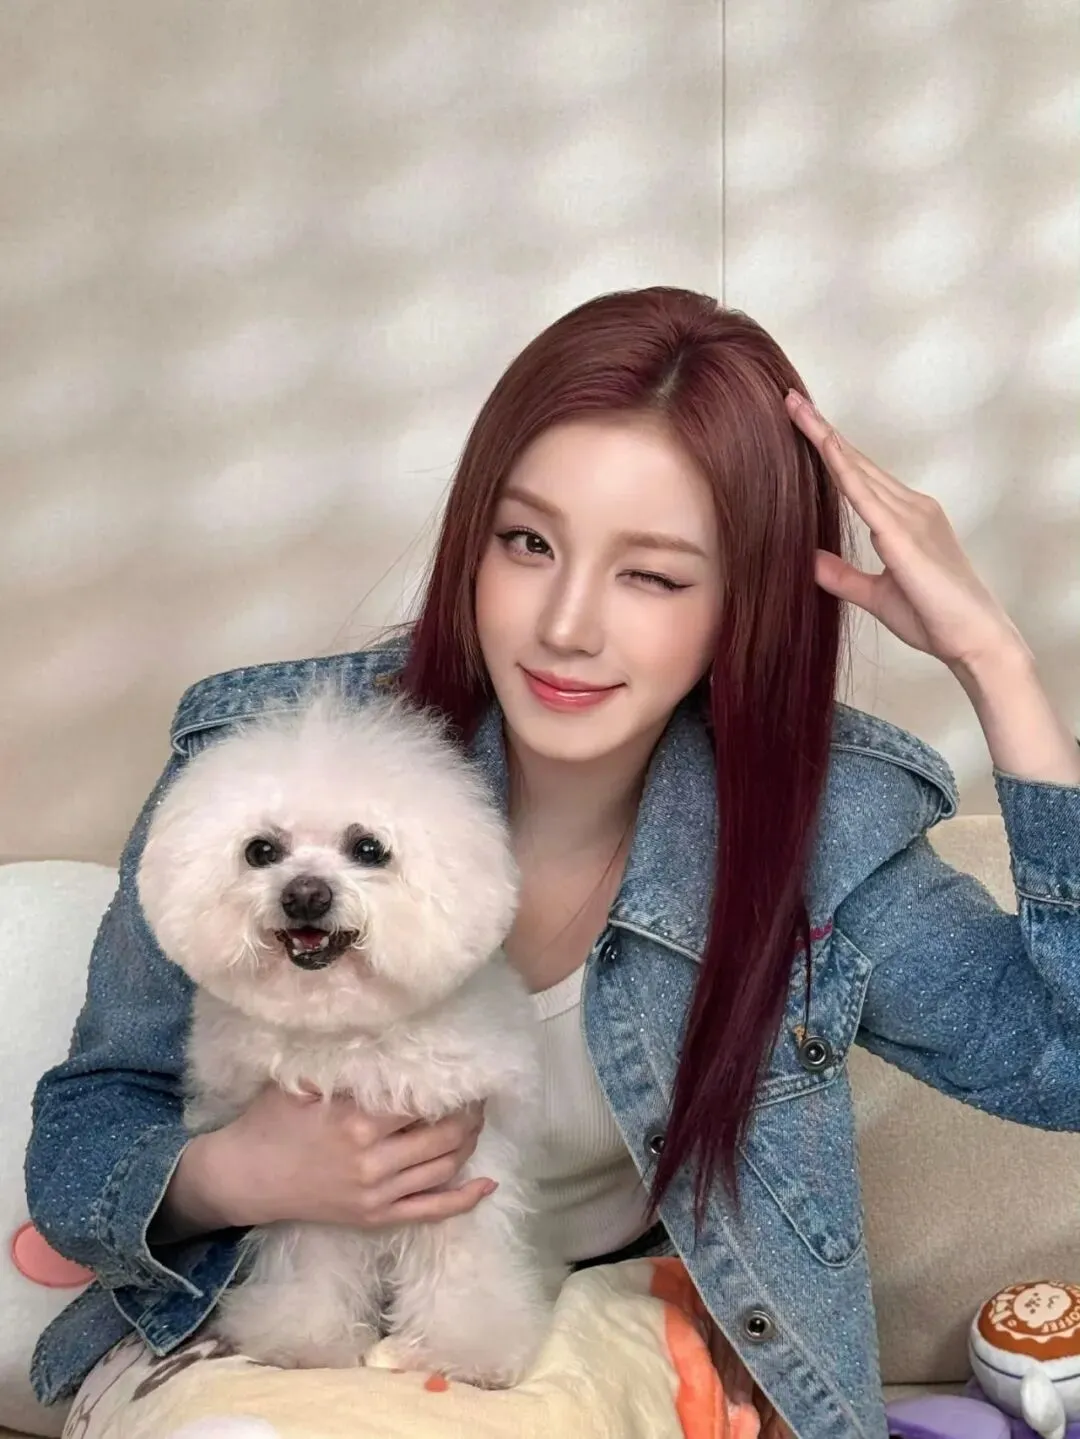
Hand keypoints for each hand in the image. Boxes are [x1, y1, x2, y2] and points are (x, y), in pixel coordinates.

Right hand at [164, 1085, 492, 1235]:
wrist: (245, 1178)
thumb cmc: (271, 1122)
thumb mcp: (301, 1083)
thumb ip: (342, 1066)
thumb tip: (381, 1040)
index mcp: (357, 1122)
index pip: (421, 1103)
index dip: (449, 1089)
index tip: (464, 1074)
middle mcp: (373, 1160)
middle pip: (442, 1136)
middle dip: (469, 1115)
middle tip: (478, 1097)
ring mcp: (377, 1194)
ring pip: (443, 1169)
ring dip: (469, 1144)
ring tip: (477, 1123)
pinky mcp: (376, 1217)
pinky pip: (429, 1211)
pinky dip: (462, 1200)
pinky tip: (487, 1185)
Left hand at [785, 390, 1023, 673]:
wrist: (975, 641)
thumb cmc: (935, 619)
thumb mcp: (876, 595)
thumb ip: (843, 576)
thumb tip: (810, 561)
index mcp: (906, 520)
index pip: (860, 476)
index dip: (831, 449)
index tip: (803, 422)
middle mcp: (911, 508)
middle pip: (858, 462)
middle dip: (822, 429)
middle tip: (791, 399)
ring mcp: (911, 517)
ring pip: (859, 469)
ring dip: (826, 438)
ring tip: (797, 408)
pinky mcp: (904, 535)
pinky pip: (866, 494)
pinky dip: (843, 467)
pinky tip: (823, 445)